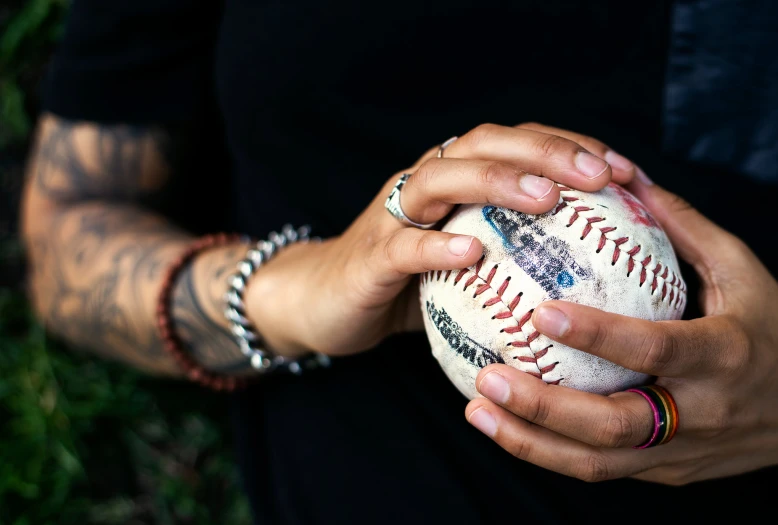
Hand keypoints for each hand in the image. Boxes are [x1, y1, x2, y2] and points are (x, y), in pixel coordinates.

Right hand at [245, 123, 636, 356]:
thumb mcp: (461, 267)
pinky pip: (402, 246)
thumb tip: (589, 276)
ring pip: (440, 179)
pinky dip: (436, 247)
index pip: (513, 145)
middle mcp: (422, 185)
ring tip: (545, 197)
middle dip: (543, 151)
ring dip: (494, 181)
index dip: (568, 148)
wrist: (319, 302)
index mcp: (451, 182)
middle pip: (481, 145)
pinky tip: (471, 254)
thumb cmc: (402, 286)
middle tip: (600, 176)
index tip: (624, 172)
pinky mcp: (368, 256)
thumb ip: (508, 258)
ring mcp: (392, 216)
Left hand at [465, 171, 777, 484]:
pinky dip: (546, 451)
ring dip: (529, 441)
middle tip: (486, 376)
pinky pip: (599, 468)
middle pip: (613, 426)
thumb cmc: (774, 328)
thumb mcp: (742, 271)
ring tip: (475, 409)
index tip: (540, 312)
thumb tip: (623, 174)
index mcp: (722, 355)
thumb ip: (682, 227)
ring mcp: (681, 453)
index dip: (598, 335)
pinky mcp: (665, 473)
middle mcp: (700, 414)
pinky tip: (502, 424)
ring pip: (596, 463)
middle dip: (543, 406)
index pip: (654, 348)